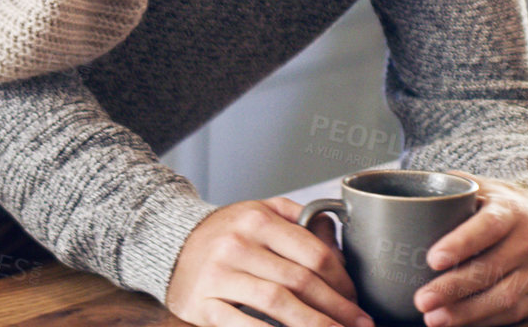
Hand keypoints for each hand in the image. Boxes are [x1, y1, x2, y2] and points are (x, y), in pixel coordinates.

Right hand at [166, 198, 374, 326]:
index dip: (342, 281)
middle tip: (359, 326)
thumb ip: (300, 220)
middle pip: (300, 282)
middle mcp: (237, 244)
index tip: (355, 299)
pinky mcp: (202, 304)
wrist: (169, 243)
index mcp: (257, 219)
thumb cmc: (224, 233)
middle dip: (337, 309)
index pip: (313, 253)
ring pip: (277, 304)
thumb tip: (339, 249)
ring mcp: (218, 275)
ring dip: (313, 325)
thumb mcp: (259, 211)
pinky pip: (243, 325)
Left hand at [415, 174, 527, 326]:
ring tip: (433, 319)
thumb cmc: (504, 206)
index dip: (462, 243)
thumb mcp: (484, 188)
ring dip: (466, 312)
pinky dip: (482, 321)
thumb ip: (451, 189)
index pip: (488, 226)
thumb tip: (407, 193)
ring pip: (502, 297)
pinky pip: (511, 313)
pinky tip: (456, 324)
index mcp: (510, 211)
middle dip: (453, 287)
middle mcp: (527, 242)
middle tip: (421, 299)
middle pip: (490, 268)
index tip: (433, 258)